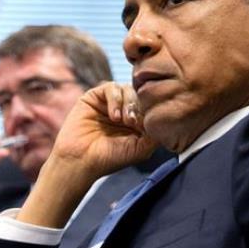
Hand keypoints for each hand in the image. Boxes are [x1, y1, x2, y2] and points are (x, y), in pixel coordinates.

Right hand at [16, 83, 156, 227]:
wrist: (81, 160)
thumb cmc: (110, 158)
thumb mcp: (142, 148)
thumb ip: (156, 133)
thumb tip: (167, 115)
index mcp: (136, 122)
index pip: (152, 106)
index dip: (153, 111)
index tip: (149, 125)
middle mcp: (123, 110)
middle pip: (141, 95)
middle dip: (141, 106)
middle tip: (134, 123)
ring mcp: (109, 103)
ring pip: (128, 89)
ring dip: (129, 103)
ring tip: (124, 121)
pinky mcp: (94, 97)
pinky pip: (111, 87)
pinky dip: (116, 99)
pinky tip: (114, 116)